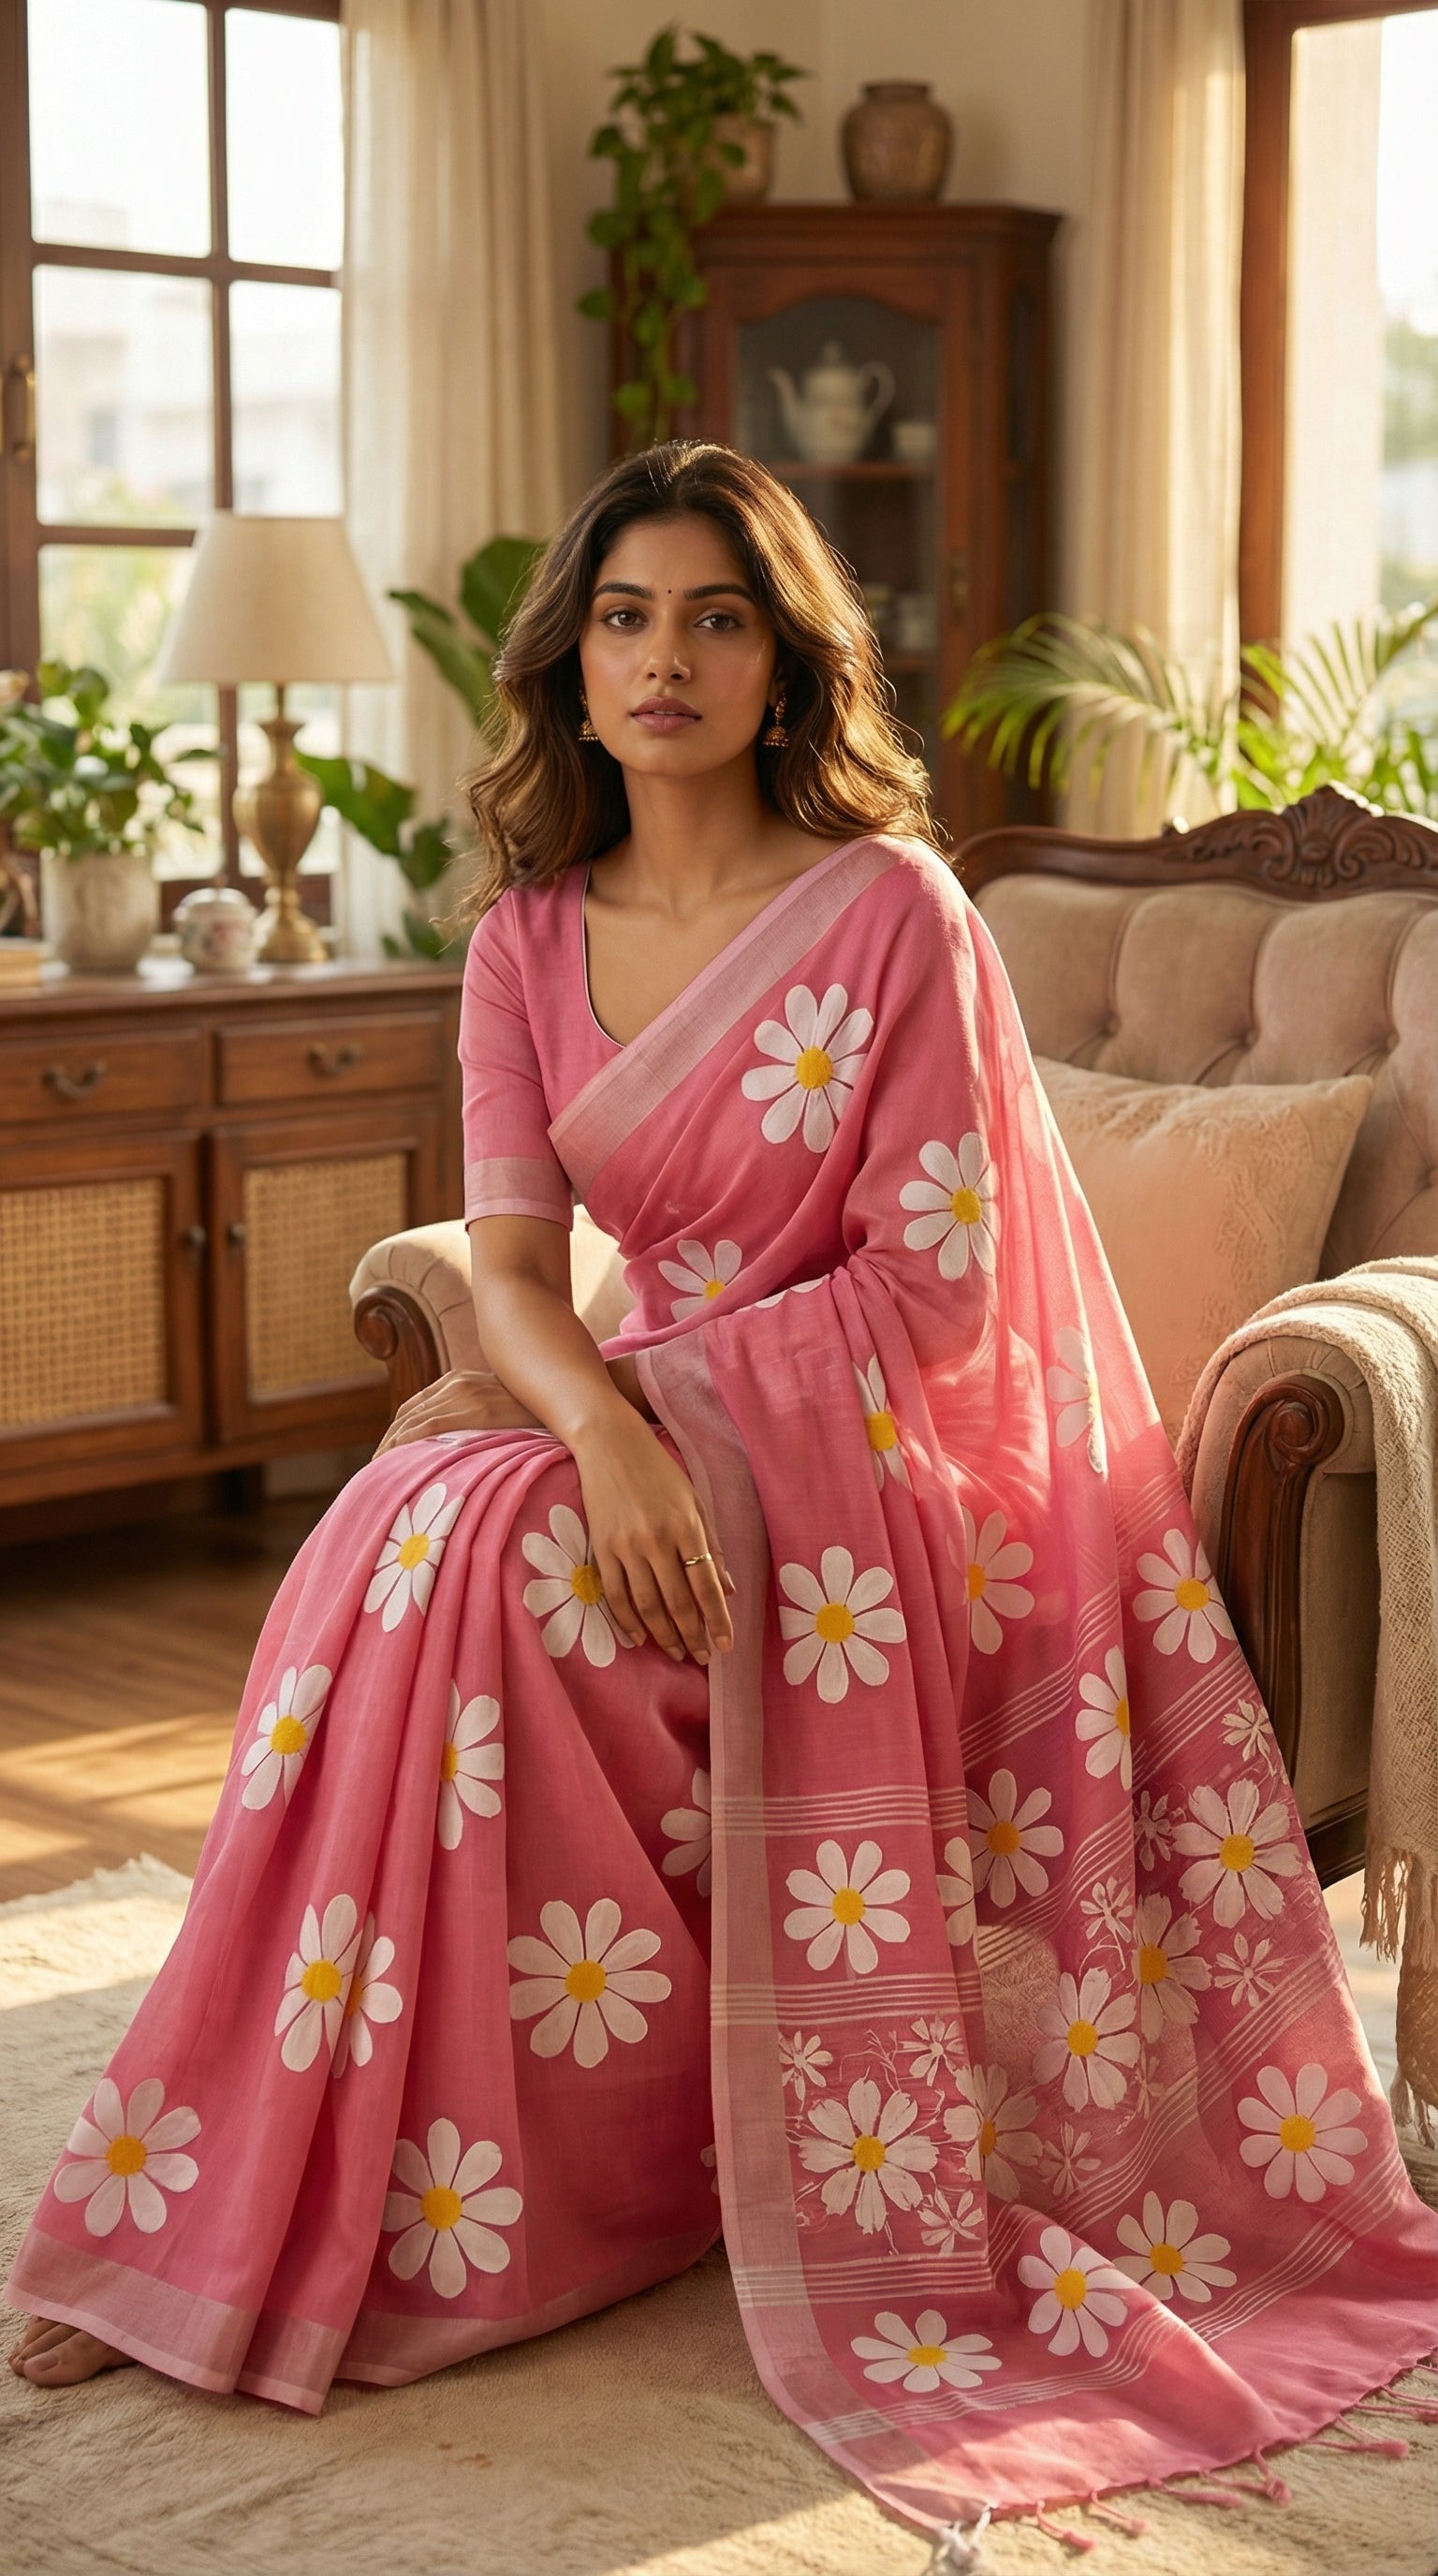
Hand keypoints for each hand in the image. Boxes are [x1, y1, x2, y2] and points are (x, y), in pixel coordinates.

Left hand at [375, 1368, 541, 1455]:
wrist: (565, 1399)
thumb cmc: (535, 1408)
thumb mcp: (498, 1403)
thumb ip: (476, 1414)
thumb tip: (463, 1441)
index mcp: (459, 1379)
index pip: (416, 1406)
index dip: (397, 1429)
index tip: (387, 1451)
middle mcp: (456, 1382)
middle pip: (408, 1413)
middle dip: (389, 1438)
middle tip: (377, 1465)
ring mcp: (465, 1393)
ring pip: (413, 1420)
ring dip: (392, 1444)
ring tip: (380, 1468)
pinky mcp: (475, 1408)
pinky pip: (431, 1426)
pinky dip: (407, 1441)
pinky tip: (397, 1458)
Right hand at [573, 1407, 734, 1665]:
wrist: (609, 1444)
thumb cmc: (660, 1471)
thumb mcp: (695, 1502)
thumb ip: (712, 1547)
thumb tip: (729, 1591)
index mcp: (687, 1527)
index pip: (707, 1586)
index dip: (717, 1620)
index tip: (725, 1646)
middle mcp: (657, 1540)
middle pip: (677, 1602)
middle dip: (692, 1635)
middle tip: (702, 1658)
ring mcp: (626, 1546)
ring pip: (646, 1605)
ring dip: (663, 1635)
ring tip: (676, 1653)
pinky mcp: (601, 1548)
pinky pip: (615, 1595)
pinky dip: (627, 1622)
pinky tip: (639, 1638)